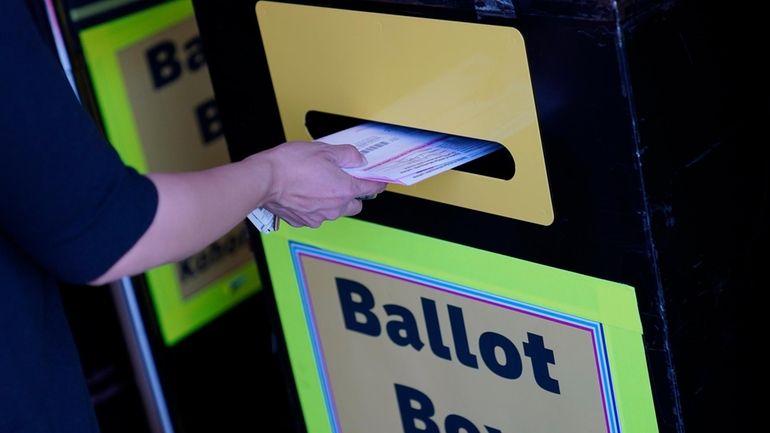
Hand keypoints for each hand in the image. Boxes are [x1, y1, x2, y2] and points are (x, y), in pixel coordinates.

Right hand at [253, 141, 385, 227]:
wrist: (264, 180)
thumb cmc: (290, 165)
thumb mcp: (324, 149)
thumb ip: (347, 155)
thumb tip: (357, 159)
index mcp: (344, 190)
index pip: (371, 188)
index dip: (376, 182)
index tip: (377, 180)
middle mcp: (335, 208)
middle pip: (355, 204)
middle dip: (352, 193)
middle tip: (342, 179)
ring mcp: (319, 217)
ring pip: (335, 211)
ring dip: (332, 201)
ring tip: (318, 184)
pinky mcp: (304, 222)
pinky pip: (317, 216)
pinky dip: (315, 206)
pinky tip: (305, 193)